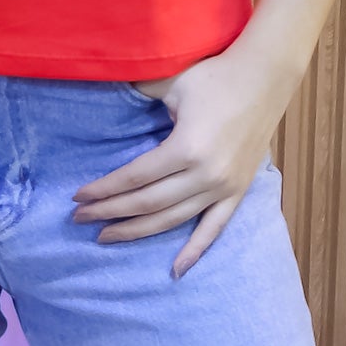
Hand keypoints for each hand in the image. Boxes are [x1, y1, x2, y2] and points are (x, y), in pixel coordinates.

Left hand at [71, 39, 302, 277]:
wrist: (267, 77)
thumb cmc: (216, 75)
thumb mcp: (172, 82)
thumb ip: (138, 95)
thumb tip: (107, 95)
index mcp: (186, 148)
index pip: (134, 178)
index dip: (104, 189)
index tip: (79, 197)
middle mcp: (205, 175)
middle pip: (147, 203)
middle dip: (110, 212)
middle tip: (80, 219)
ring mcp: (224, 187)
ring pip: (172, 219)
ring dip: (137, 231)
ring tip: (106, 236)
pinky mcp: (238, 191)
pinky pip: (214, 228)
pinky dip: (195, 251)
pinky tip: (175, 270)